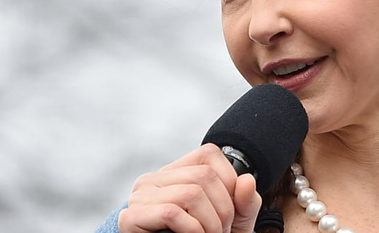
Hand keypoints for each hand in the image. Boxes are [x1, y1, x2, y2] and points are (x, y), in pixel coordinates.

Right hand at [117, 144, 261, 232]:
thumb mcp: (233, 221)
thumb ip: (245, 202)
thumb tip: (246, 180)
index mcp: (176, 172)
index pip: (209, 154)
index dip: (230, 180)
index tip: (232, 209)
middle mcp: (155, 179)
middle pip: (204, 175)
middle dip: (223, 209)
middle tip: (222, 231)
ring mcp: (140, 196)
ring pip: (191, 194)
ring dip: (210, 224)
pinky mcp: (131, 217)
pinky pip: (171, 212)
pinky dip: (193, 230)